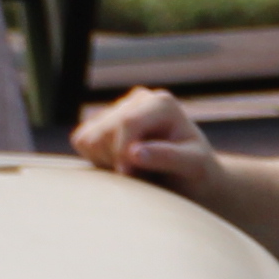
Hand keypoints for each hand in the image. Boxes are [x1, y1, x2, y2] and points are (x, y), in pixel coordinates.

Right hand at [73, 86, 217, 194]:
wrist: (189, 177)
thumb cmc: (196, 171)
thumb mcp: (194, 166)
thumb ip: (168, 158)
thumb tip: (133, 153)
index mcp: (161, 103)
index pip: (128, 122)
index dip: (123, 150)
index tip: (128, 175)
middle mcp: (137, 100)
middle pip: (106, 131)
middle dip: (119, 160)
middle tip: (145, 177)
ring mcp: (117, 110)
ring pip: (90, 138)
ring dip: (110, 162)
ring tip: (139, 171)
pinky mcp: (100, 123)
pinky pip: (82, 142)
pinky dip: (99, 160)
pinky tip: (123, 165)